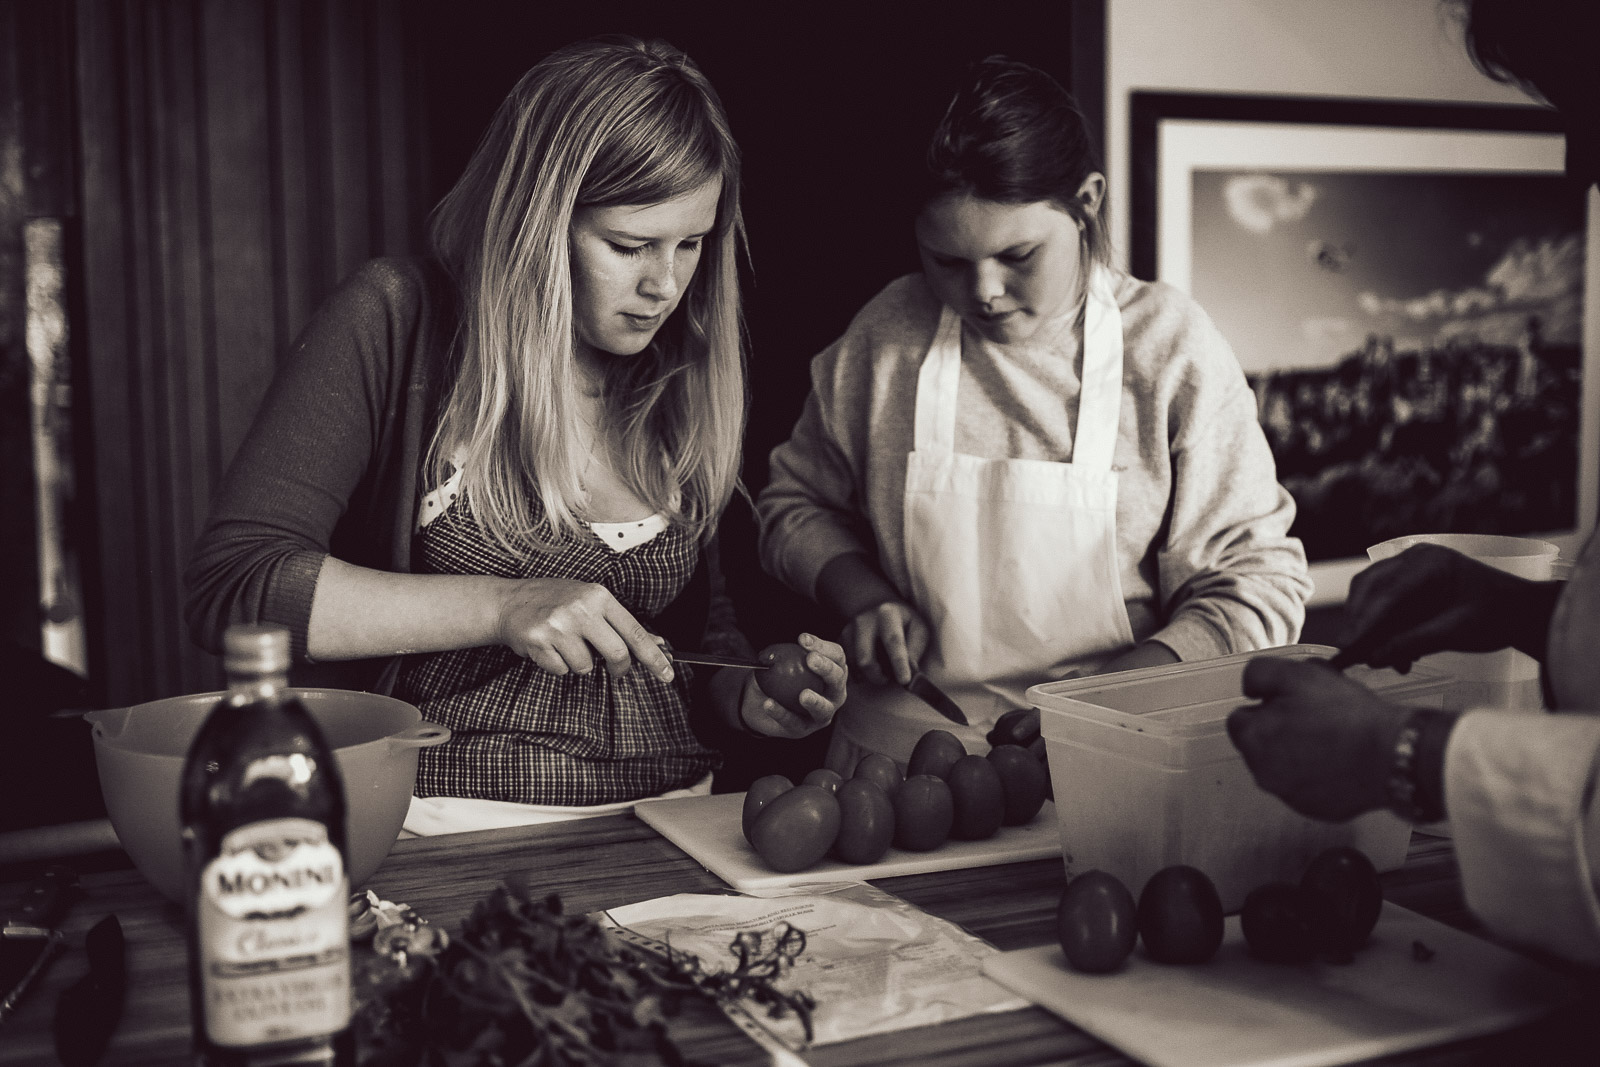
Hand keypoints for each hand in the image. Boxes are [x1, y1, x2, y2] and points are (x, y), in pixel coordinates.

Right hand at [495, 577, 673, 680]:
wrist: (509, 602)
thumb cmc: (554, 601)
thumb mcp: (589, 602)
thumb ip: (620, 624)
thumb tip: (657, 644)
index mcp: (598, 597)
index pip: (635, 632)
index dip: (654, 657)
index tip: (667, 674)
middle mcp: (581, 609)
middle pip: (617, 654)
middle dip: (618, 668)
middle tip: (614, 669)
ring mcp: (559, 626)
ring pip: (586, 667)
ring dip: (578, 663)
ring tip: (564, 645)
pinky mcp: (540, 642)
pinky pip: (561, 671)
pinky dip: (557, 666)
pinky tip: (548, 648)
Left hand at [737, 633, 848, 738]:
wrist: (760, 703)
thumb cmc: (777, 677)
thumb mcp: (777, 663)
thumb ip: (776, 656)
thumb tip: (771, 653)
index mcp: (834, 670)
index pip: (836, 655)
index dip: (823, 647)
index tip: (802, 639)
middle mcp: (835, 692)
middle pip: (837, 679)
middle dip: (826, 668)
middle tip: (810, 659)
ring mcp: (823, 713)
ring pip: (824, 708)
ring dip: (816, 701)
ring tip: (803, 695)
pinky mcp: (805, 728)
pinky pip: (795, 722)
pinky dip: (782, 713)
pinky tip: (769, 704)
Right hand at [842, 600, 930, 684]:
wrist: (878, 608)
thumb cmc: (903, 622)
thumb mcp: (918, 629)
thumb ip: (915, 649)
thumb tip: (909, 671)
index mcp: (887, 614)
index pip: (893, 641)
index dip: (899, 663)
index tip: (905, 681)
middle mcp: (864, 620)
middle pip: (865, 659)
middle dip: (877, 676)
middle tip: (888, 678)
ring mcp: (848, 630)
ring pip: (853, 665)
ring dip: (867, 675)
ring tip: (879, 670)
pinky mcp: (839, 639)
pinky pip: (845, 665)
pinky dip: (857, 673)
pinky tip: (867, 668)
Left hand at [1226, 656, 1407, 821]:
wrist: (1391, 753)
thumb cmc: (1346, 715)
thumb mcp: (1298, 674)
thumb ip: (1260, 674)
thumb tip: (1249, 687)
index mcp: (1253, 740)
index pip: (1241, 718)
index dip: (1266, 704)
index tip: (1291, 701)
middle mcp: (1263, 774)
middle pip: (1261, 743)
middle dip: (1280, 729)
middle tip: (1315, 716)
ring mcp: (1289, 796)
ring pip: (1283, 765)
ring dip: (1298, 752)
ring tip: (1331, 737)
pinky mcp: (1315, 809)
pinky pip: (1307, 786)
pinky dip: (1317, 774)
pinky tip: (1340, 760)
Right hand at [1335, 544, 1553, 669]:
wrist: (1523, 612)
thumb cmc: (1498, 616)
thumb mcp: (1456, 632)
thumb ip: (1412, 643)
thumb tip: (1372, 658)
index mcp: (1429, 562)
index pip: (1385, 593)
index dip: (1364, 622)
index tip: (1348, 647)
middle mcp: (1414, 559)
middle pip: (1369, 588)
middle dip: (1361, 624)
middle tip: (1355, 654)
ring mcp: (1410, 569)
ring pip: (1372, 597)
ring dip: (1372, 630)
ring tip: (1387, 661)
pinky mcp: (1410, 584)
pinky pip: (1385, 605)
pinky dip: (1385, 629)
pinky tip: (1398, 654)